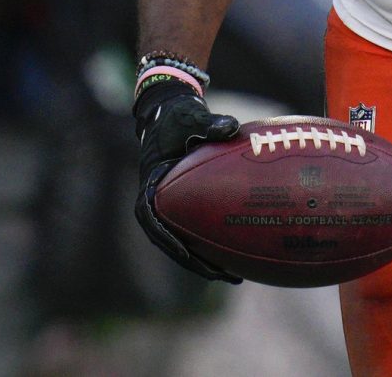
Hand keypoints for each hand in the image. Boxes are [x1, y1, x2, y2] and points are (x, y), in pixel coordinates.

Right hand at [133, 79, 242, 282]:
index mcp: (151, 186)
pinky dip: (214, 241)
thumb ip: (210, 123)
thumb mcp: (190, 117)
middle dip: (192, 261)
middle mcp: (157, 201)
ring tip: (233, 276)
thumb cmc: (179, 117)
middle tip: (220, 274)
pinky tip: (240, 252)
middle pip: (170, 240)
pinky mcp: (184, 205)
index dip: (167, 239)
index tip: (184, 253)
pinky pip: (198, 227)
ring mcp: (169, 206)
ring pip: (184, 239)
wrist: (171, 114)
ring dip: (204, 260)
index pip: (152, 220)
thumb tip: (231, 127)